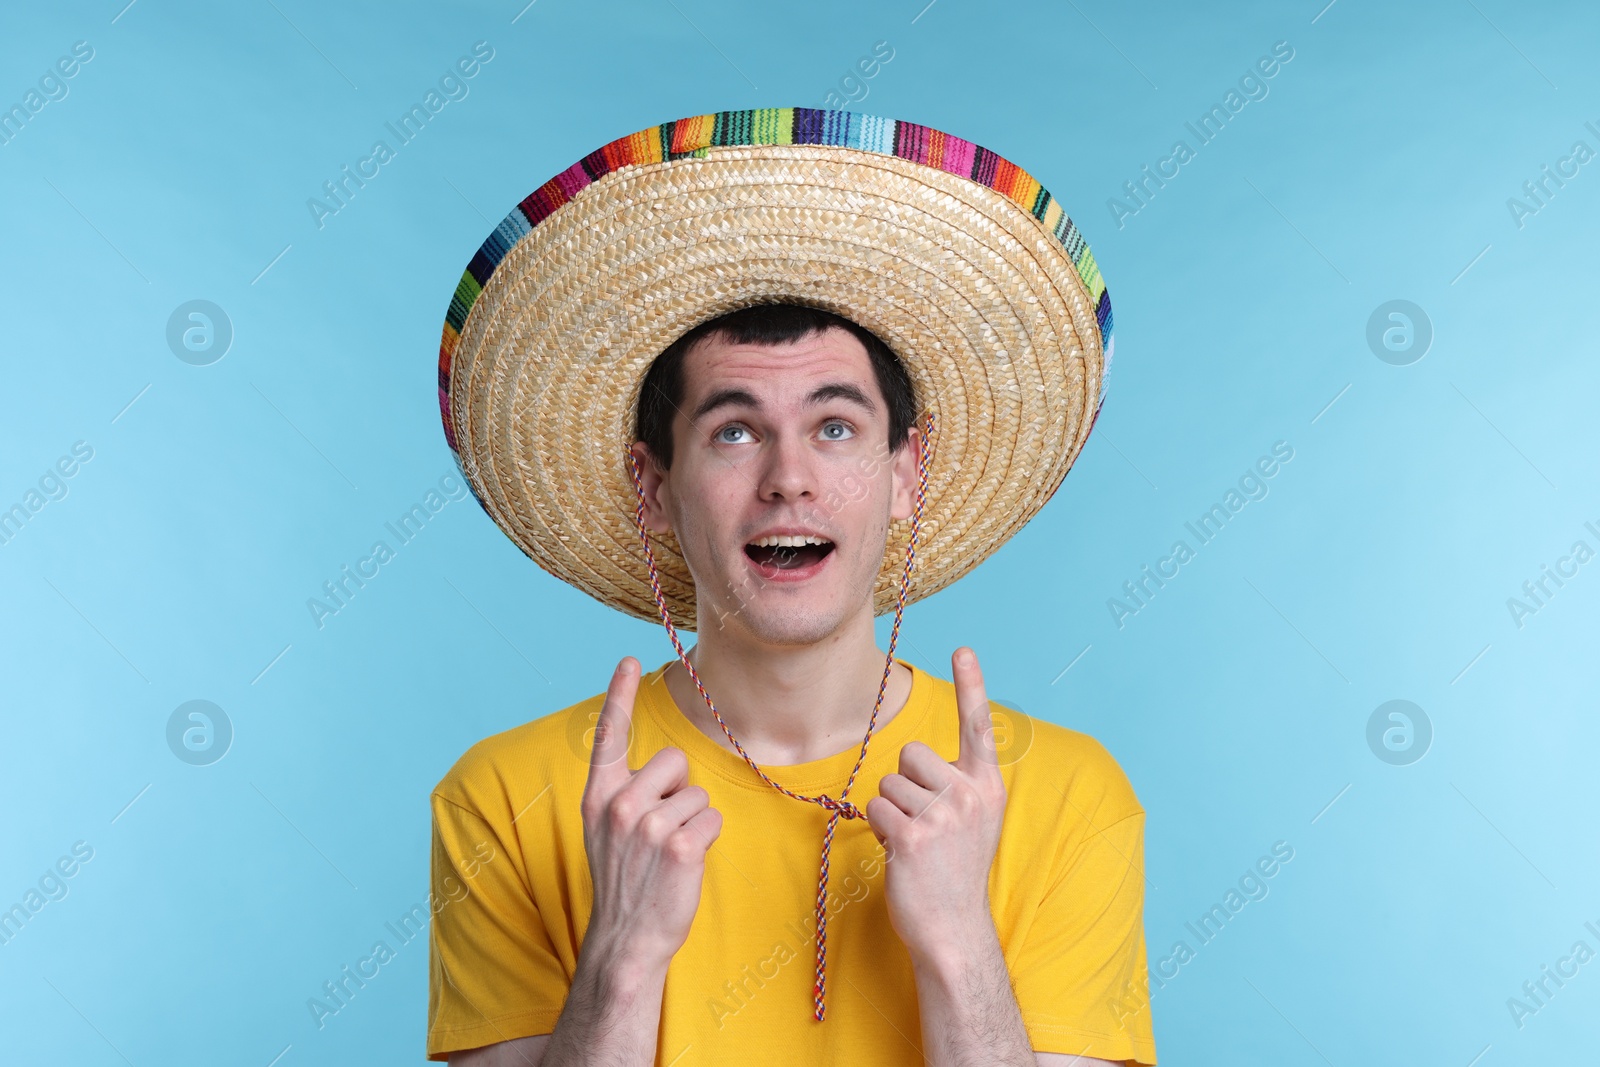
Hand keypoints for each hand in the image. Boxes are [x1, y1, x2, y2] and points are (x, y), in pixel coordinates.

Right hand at [578, 657, 722, 971]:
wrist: (626, 938)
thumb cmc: (624, 880)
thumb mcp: (606, 830)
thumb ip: (623, 793)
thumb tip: (661, 766)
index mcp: (598, 796)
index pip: (608, 736)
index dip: (618, 694)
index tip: (629, 659)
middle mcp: (619, 804)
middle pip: (673, 759)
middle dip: (676, 788)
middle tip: (660, 828)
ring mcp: (649, 824)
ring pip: (697, 793)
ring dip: (693, 819)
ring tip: (669, 852)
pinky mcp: (680, 845)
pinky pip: (712, 817)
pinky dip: (707, 837)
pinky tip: (686, 862)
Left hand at [865, 647, 1006, 967]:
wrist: (953, 927)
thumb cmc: (954, 870)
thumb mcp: (972, 820)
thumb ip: (956, 784)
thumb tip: (917, 758)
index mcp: (987, 786)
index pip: (978, 727)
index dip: (971, 685)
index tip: (964, 650)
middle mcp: (970, 794)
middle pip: (911, 753)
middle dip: (905, 782)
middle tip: (923, 822)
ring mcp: (944, 815)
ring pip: (888, 782)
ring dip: (891, 810)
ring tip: (914, 842)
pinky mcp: (915, 835)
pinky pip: (876, 806)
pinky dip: (879, 827)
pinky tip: (900, 852)